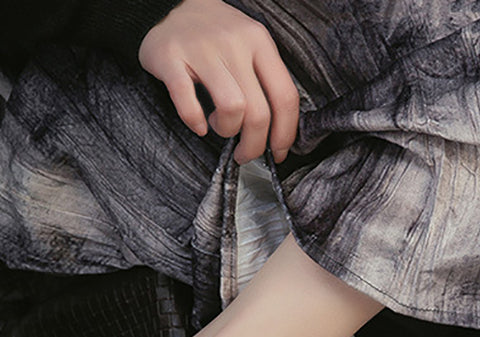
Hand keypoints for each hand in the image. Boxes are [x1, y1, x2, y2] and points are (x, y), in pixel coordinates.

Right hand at [138, 0, 300, 163]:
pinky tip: (198, 125)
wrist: (169, 2)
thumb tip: (279, 132)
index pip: (285, 97)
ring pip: (232, 107)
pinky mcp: (170, 56)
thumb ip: (265, 79)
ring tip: (219, 126)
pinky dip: (195, 121)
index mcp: (259, 41)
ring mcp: (201, 48)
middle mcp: (234, 42)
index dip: (285, 134)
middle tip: (245, 154)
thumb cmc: (215, 35)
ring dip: (227, 129)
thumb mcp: (249, 45)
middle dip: (254, 144)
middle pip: (259, 111)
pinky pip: (187, 101)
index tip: (278, 152)